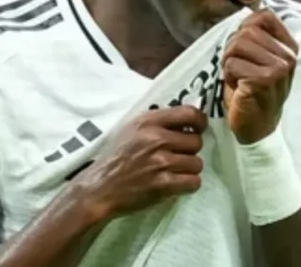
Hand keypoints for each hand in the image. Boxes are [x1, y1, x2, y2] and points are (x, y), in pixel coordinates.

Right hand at [71, 105, 206, 221]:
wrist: (100, 188)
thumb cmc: (117, 157)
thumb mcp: (132, 129)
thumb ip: (158, 123)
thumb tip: (189, 121)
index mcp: (149, 121)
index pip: (190, 113)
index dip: (200, 121)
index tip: (198, 129)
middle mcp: (156, 138)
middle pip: (196, 141)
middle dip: (190, 150)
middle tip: (178, 156)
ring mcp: (161, 162)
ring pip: (197, 163)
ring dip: (189, 169)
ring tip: (175, 172)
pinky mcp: (163, 184)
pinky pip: (193, 182)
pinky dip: (188, 185)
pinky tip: (176, 184)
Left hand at [222, 9, 297, 144]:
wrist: (258, 129)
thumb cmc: (253, 92)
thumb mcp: (259, 60)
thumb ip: (256, 37)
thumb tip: (244, 13)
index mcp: (290, 47)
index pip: (264, 16)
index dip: (244, 28)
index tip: (243, 49)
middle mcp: (288, 56)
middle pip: (246, 31)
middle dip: (232, 48)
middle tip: (236, 68)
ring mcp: (279, 68)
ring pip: (237, 45)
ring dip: (229, 62)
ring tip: (238, 77)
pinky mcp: (264, 80)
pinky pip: (232, 64)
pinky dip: (228, 76)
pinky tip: (238, 88)